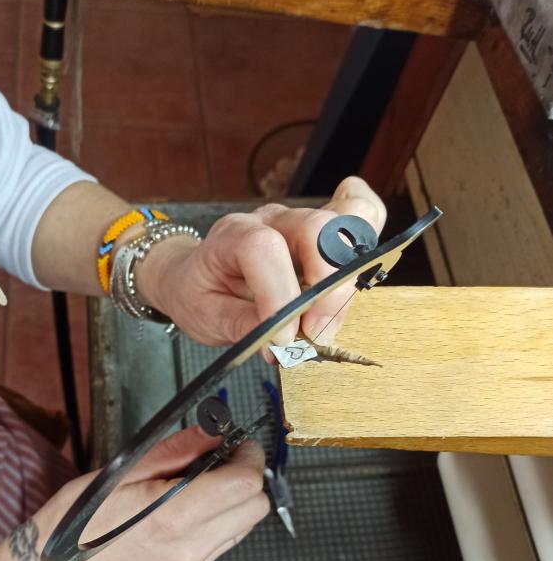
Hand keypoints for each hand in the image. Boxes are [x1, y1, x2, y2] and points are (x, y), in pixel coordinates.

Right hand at [19, 427, 268, 560]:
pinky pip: (226, 541)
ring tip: (204, 482)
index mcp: (173, 516)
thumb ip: (176, 450)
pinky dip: (222, 518)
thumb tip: (213, 432)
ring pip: (246, 526)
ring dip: (236, 499)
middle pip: (256, 507)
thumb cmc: (77, 519)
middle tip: (222, 458)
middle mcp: (189, 547)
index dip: (247, 456)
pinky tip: (194, 506)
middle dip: (247, 476)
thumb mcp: (122, 469)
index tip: (235, 442)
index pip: (245, 484)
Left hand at [138, 176, 385, 356]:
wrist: (195, 275)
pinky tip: (351, 280)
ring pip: (348, 220)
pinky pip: (361, 217)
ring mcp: (301, 221)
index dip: (280, 295)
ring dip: (348, 277)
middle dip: (327, 288)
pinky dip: (366, 246)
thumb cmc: (199, 293)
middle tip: (315, 333)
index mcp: (232, 235)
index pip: (264, 248)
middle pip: (316, 228)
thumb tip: (283, 343)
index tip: (284, 339)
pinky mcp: (323, 232)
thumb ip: (243, 327)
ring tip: (328, 318)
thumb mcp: (206, 317)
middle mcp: (271, 220)